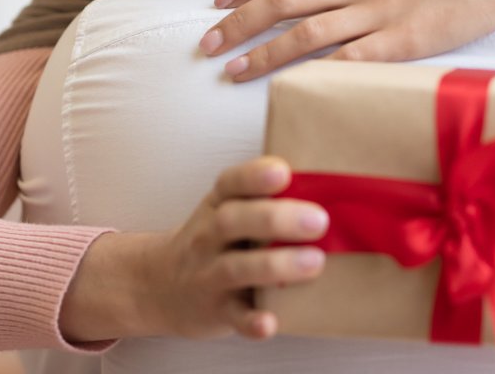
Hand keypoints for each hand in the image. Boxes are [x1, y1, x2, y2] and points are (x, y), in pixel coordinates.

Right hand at [59, 156, 328, 342]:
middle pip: (234, 221)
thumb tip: (334, 189)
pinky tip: (270, 322)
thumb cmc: (214, 242)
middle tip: (319, 220)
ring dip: (276, 265)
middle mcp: (208, 236)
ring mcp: (209, 274)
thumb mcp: (228, 211)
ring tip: (314, 262)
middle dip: (276, 219)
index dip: (255, 176)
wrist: (159, 286)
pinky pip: (233, 317)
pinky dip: (251, 322)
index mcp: (218, 204)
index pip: (230, 182)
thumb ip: (266, 199)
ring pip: (237, 267)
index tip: (283, 173)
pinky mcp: (215, 311)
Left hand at [200, 0, 494, 81]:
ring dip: (263, 53)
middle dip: (238, 23)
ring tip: (233, 72)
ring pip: (305, 32)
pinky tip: (291, 89)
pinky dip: (317, 72)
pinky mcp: (402, 40)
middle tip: (206, 45)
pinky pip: (350, 59)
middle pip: (281, 0)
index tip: (218, 2)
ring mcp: (377, 10)